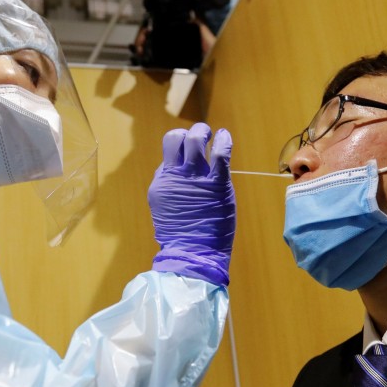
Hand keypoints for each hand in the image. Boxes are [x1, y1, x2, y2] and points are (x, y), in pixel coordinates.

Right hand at [148, 122, 235, 285]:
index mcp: (162, 184)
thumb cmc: (182, 237)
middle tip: (199, 135)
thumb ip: (169, 190)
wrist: (193, 254)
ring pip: (194, 141)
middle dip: (187, 133)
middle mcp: (175, 176)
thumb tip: (173, 175)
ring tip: (210, 133)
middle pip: (174, 140)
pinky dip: (223, 140)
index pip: (167, 157)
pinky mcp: (216, 184)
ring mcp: (195, 178)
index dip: (177, 152)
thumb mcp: (165, 210)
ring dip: (202, 132)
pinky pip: (220, 154)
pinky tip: (224, 136)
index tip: (187, 157)